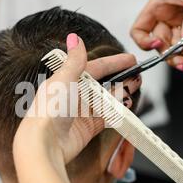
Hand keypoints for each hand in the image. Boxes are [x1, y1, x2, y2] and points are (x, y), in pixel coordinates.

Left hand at [13, 34, 140, 169]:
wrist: (44, 144)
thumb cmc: (48, 111)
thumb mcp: (63, 79)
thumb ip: (74, 60)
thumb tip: (74, 38)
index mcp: (66, 81)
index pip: (95, 68)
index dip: (113, 63)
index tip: (130, 59)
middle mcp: (74, 96)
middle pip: (103, 84)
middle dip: (121, 79)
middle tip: (137, 75)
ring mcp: (81, 113)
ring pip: (107, 100)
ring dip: (121, 94)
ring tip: (134, 87)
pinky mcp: (87, 128)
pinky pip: (107, 117)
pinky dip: (118, 112)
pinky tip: (127, 106)